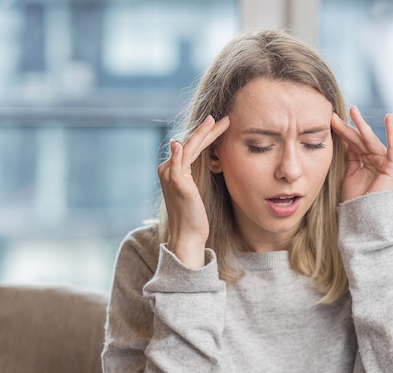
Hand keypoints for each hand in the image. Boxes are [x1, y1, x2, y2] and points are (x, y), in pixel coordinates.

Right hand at [157, 115, 229, 267]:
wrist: (188, 235)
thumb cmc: (194, 215)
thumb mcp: (195, 189)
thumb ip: (195, 173)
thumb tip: (202, 157)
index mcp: (172, 170)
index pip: (192, 147)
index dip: (207, 135)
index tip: (222, 125)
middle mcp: (168, 170)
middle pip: (191, 144)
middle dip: (208, 130)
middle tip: (225, 118)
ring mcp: (171, 176)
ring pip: (189, 149)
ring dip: (202, 134)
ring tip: (217, 122)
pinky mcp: (177, 184)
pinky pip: (178, 165)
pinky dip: (180, 154)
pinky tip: (182, 143)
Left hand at [331, 106, 392, 201]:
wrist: (363, 216)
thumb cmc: (354, 200)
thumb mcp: (348, 173)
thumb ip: (349, 157)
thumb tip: (343, 139)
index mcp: (363, 161)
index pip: (352, 143)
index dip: (342, 132)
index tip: (330, 120)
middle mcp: (374, 159)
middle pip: (359, 139)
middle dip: (349, 126)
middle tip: (336, 114)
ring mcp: (383, 162)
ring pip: (370, 140)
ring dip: (362, 125)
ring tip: (353, 111)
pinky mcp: (392, 167)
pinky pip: (392, 147)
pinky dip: (391, 133)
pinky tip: (389, 117)